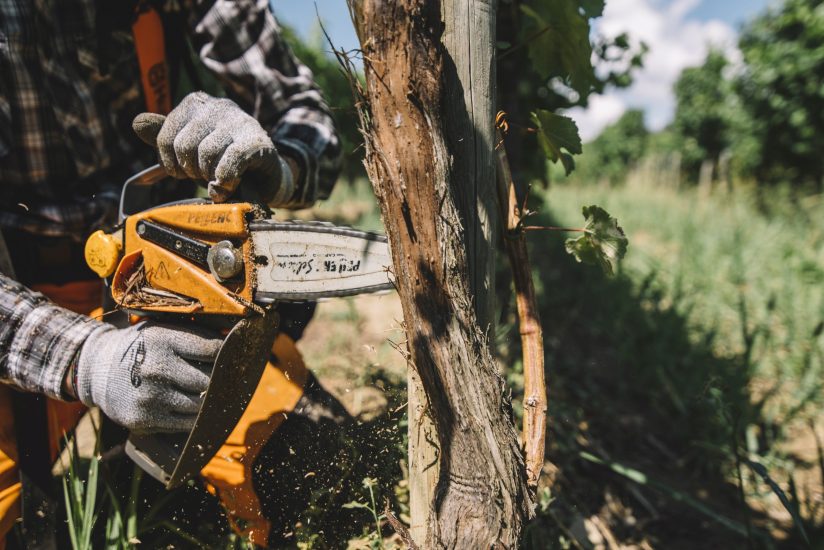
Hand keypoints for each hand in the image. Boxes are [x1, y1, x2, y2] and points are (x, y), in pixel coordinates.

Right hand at [75, 322, 221, 432]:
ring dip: (207, 402)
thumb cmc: (141, 347)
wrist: (96, 369)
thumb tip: (232, 335)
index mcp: (163, 340)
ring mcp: (150, 396)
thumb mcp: (162, 330)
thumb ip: (195, 334)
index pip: (211, 350)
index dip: (226, 354)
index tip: (230, 357)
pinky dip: (193, 418)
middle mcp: (157, 368)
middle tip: (223, 379)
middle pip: (208, 381)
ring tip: (207, 394)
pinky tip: (190, 408)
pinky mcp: (144, 419)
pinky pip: (184, 424)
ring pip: (199, 406)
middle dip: (218, 381)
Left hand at [132, 92, 288, 202]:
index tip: (182, 172)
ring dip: (209, 177)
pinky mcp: (258, 141)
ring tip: (218, 180)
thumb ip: (164, 137)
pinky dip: (224, 181)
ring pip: (207, 153)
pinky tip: (226, 187)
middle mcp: (219, 106)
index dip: (170, 162)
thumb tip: (137, 123)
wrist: (266, 176)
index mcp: (197, 104)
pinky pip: (230, 161)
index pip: (165, 135)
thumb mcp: (190, 149)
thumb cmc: (223, 162)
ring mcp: (241, 121)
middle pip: (185, 145)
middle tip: (203, 176)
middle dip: (191, 170)